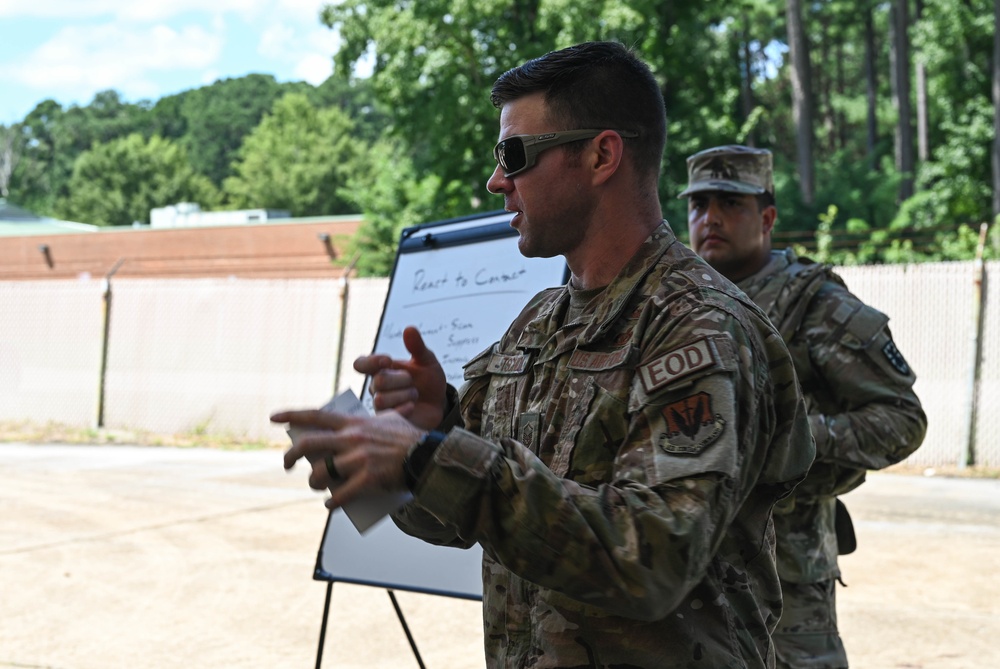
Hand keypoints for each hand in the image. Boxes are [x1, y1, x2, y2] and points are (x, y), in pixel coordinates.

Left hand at [272, 407, 424, 508]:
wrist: (427, 457)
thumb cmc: (409, 438)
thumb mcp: (389, 419)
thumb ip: (370, 420)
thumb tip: (358, 425)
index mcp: (354, 423)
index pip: (316, 416)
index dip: (292, 415)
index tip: (274, 418)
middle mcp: (352, 439)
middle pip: (309, 445)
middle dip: (291, 456)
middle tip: (287, 464)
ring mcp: (359, 460)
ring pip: (321, 474)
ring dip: (314, 483)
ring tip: (316, 486)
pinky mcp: (368, 480)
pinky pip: (341, 496)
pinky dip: (333, 503)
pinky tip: (331, 505)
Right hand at [354, 326, 447, 430]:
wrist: (439, 404)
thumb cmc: (428, 380)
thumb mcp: (427, 361)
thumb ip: (417, 347)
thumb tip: (409, 329)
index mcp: (381, 369)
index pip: (361, 364)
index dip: (371, 362)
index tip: (388, 360)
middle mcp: (376, 387)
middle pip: (378, 382)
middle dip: (401, 380)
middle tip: (413, 382)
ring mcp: (381, 405)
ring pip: (381, 400)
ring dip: (404, 395)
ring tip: (414, 395)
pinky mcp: (388, 422)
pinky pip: (388, 415)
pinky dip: (403, 408)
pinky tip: (412, 406)